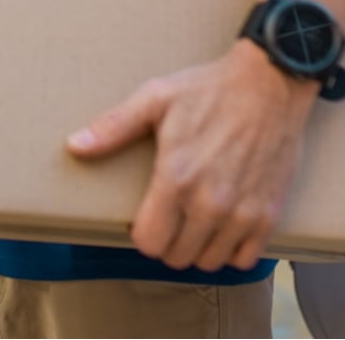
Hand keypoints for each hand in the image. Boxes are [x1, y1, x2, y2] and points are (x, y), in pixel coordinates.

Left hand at [65, 40, 317, 270]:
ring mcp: (242, 212)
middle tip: (171, 218)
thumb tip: (74, 146)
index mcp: (176, 177)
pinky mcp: (269, 213)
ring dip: (199, 248)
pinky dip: (233, 249)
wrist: (269, 83)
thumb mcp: (155, 99)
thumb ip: (114, 128)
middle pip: (177, 256)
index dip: (142, 234)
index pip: (149, 242)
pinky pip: (246, 258)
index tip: (146, 217)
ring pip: (210, 262)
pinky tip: (225, 227)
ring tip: (195, 222)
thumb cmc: (209, 89)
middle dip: (168, 241)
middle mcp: (210, 203)